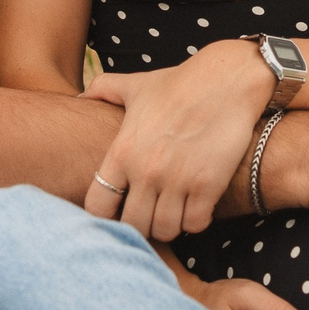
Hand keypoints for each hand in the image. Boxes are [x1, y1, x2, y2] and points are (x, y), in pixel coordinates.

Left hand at [82, 44, 274, 240]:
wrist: (228, 79)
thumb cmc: (180, 83)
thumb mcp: (136, 85)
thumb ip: (103, 90)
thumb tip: (81, 98)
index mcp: (122, 151)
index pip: (97, 206)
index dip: (106, 214)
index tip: (121, 208)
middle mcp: (146, 170)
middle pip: (133, 226)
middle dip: (141, 224)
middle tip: (152, 214)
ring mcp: (177, 180)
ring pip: (165, 230)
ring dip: (170, 224)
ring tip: (175, 211)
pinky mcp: (208, 185)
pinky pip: (195, 224)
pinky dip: (196, 220)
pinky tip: (198, 205)